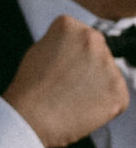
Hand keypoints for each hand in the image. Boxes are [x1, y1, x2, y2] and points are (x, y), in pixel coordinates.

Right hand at [2, 15, 128, 147]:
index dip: (69, 54)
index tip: (61, 66)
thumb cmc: (28, 91)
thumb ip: (59, 43)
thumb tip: (72, 50)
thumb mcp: (35, 52)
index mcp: (70, 27)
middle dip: (87, 67)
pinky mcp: (119, 91)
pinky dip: (104, 105)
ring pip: (108, 75)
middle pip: (98, 52)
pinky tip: (82, 108)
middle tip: (67, 85)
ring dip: (96, 86)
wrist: (30, 119)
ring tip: (72, 99)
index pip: (79, 35)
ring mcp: (109, 66)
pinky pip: (116, 97)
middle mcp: (93, 40)